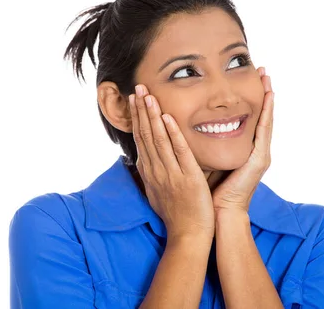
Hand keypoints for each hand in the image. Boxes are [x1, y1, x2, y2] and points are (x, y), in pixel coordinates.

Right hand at [129, 85, 214, 239]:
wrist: (188, 235)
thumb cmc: (177, 213)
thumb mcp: (159, 190)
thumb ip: (154, 172)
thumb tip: (145, 158)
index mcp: (150, 172)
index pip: (141, 139)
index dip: (137, 118)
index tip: (135, 99)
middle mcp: (156, 171)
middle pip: (146, 135)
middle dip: (141, 110)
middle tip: (138, 88)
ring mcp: (170, 174)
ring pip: (158, 140)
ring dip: (152, 116)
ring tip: (149, 96)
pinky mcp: (187, 178)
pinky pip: (179, 152)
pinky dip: (173, 134)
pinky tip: (168, 118)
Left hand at [211, 67, 273, 213]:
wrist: (221, 215)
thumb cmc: (214, 192)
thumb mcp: (213, 162)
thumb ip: (212, 146)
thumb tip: (197, 127)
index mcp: (247, 151)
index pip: (252, 119)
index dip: (253, 98)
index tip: (253, 78)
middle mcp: (258, 150)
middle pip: (264, 115)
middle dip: (264, 92)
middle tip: (264, 70)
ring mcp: (262, 154)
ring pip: (267, 118)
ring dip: (268, 97)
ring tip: (268, 77)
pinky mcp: (260, 159)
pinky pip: (264, 130)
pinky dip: (266, 112)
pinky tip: (267, 97)